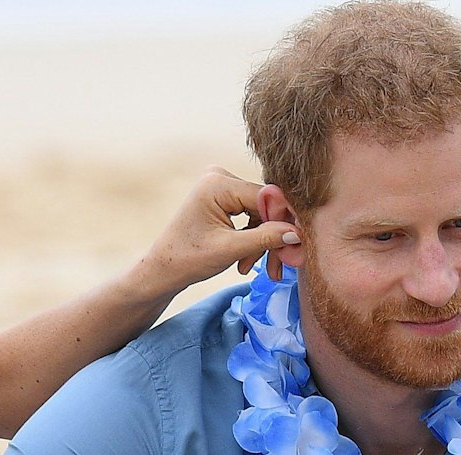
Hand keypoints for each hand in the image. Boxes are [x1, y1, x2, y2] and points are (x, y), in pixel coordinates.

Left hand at [129, 167, 300, 299]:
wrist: (162, 269)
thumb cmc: (187, 259)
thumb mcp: (229, 250)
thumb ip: (265, 239)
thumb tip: (298, 232)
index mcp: (217, 184)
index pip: (266, 197)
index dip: (284, 222)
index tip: (295, 247)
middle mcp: (220, 177)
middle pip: (265, 206)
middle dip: (271, 238)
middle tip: (276, 268)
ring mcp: (221, 186)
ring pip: (260, 214)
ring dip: (261, 243)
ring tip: (249, 268)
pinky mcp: (224, 198)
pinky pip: (251, 216)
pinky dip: (253, 239)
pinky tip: (246, 260)